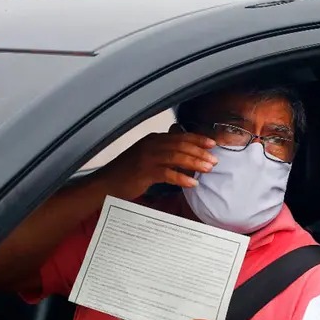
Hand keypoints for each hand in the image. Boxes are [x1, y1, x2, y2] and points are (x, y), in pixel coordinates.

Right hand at [92, 124, 216, 199]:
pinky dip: (182, 178)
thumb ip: (163, 153)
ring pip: (176, 157)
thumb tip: (185, 155)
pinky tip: (192, 183)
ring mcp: (147, 158)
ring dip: (194, 163)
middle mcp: (150, 145)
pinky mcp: (144, 172)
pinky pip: (168, 173)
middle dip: (200, 151)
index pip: (180, 136)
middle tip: (214, 159)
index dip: (197, 139)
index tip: (212, 143)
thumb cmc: (127, 172)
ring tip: (208, 169)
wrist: (105, 184)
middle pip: (181, 144)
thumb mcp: (146, 157)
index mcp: (153, 140)